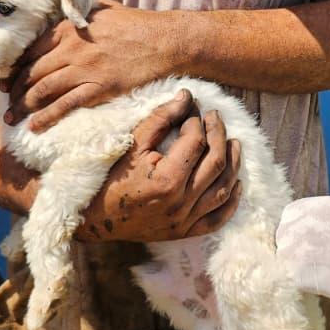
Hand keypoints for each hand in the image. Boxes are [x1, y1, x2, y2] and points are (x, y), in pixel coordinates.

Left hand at [2, 0, 173, 131]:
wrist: (165, 41)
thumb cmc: (136, 24)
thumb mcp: (103, 8)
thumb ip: (81, 9)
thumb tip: (68, 5)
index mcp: (69, 28)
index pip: (30, 51)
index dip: (14, 68)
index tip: (7, 80)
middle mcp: (71, 49)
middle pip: (31, 73)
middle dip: (14, 90)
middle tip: (6, 102)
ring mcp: (84, 69)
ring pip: (43, 90)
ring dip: (23, 106)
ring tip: (13, 118)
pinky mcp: (99, 88)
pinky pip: (65, 105)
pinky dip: (46, 117)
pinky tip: (35, 126)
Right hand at [75, 89, 241, 242]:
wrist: (92, 218)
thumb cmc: (111, 177)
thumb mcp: (133, 143)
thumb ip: (161, 118)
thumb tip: (187, 96)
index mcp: (166, 180)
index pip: (196, 142)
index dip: (197, 121)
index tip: (194, 108)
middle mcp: (179, 204)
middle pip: (215, 163)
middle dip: (218, 135)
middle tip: (215, 117)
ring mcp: (184, 222)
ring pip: (222, 190)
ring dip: (233, 164)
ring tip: (233, 143)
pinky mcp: (184, 233)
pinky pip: (217, 220)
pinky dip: (231, 202)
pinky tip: (237, 183)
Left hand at [276, 196, 329, 303]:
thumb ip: (323, 218)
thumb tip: (309, 231)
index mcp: (314, 207)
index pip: (287, 218)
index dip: (296, 232)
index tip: (307, 242)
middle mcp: (303, 225)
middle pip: (283, 241)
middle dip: (295, 251)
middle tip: (316, 262)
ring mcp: (300, 250)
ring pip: (284, 262)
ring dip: (297, 269)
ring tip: (321, 273)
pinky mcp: (301, 275)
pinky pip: (291, 281)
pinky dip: (304, 285)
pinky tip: (323, 283)